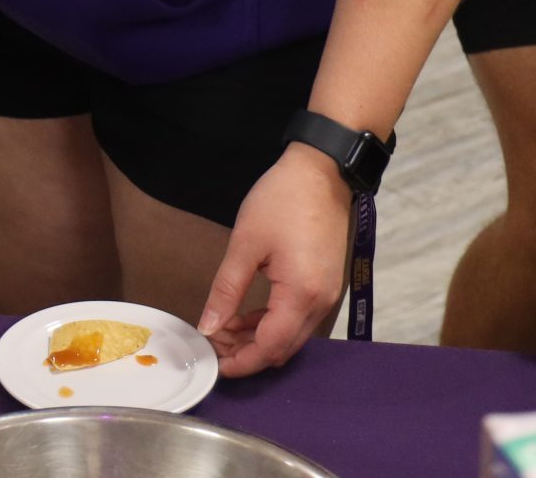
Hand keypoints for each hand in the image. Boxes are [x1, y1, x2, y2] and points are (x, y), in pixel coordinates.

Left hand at [199, 147, 350, 377]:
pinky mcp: (325, 286)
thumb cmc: (282, 200)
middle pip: (283, 348)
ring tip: (224, 329)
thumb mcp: (245, 244)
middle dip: (248, 354)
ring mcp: (327, 296)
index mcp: (301, 295)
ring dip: (259, 339)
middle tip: (214, 344)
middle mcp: (320, 303)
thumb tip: (209, 327)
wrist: (322, 171)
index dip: (242, 362)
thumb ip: (226, 290)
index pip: (270, 347)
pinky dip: (273, 323)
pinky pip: (298, 319)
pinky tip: (246, 315)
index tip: (215, 364)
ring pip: (291, 336)